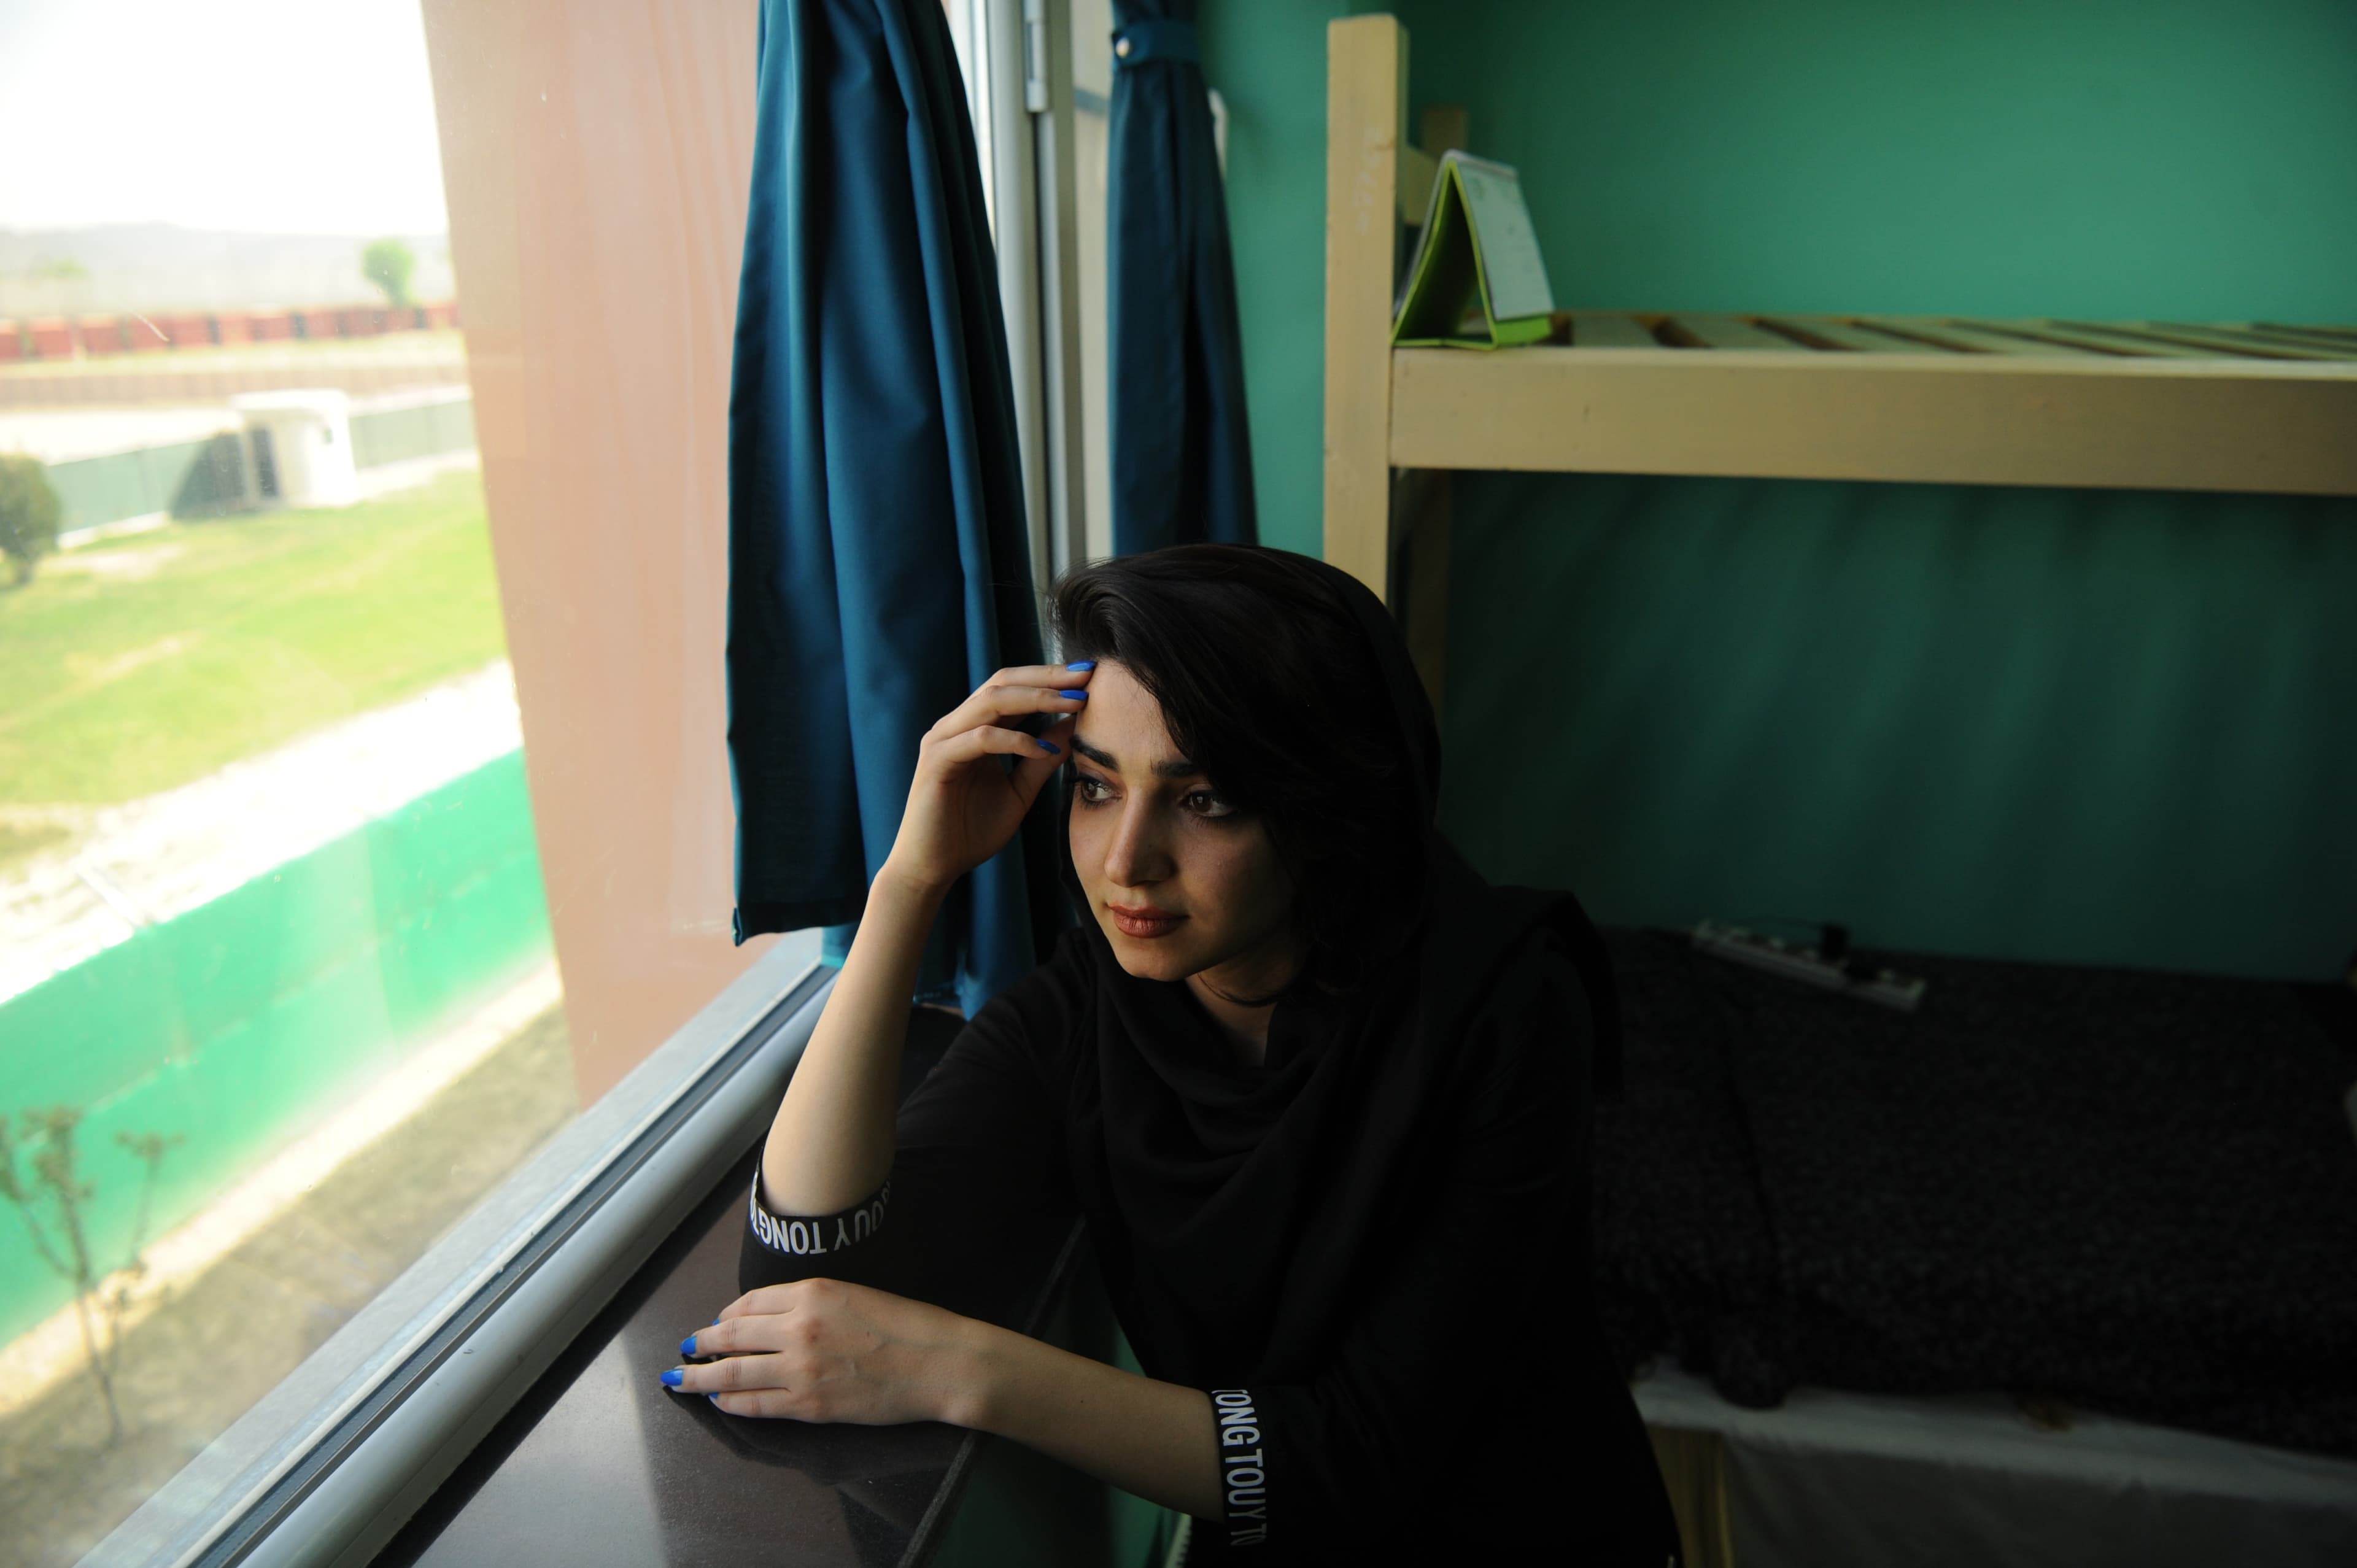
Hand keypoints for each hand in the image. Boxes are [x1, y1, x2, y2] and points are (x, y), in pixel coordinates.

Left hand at [665, 1278, 983, 1424]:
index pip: (750, 1303)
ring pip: (732, 1372)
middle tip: (684, 1349)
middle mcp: (798, 1328)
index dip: (726, 1314)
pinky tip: (719, 1401)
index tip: (717, 1322)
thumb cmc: (906, 1325)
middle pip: (731, 1335)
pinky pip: (755, 1404)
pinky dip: (730, 1402)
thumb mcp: (855, 1294)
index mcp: (811, 1293)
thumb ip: (812, 1302)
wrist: (937, 1363)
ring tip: (681, 1379)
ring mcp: (800, 1369)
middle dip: (701, 1343)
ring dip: (701, 1377)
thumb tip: (772, 1318)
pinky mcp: (809, 1405)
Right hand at [881, 662, 1092, 893]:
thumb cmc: (971, 831)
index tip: (1090, 676)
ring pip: (992, 701)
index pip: (1014, 687)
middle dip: (1048, 677)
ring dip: (1037, 698)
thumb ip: (1043, 759)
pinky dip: (1015, 739)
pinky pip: (980, 738)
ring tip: (1074, 703)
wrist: (932, 867)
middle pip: (1003, 682)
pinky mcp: (937, 760)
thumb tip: (1074, 727)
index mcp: (975, 728)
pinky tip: (1043, 748)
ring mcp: (943, 739)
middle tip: (1087, 675)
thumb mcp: (1020, 791)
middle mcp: (956, 725)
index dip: (1051, 678)